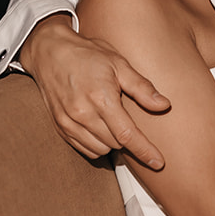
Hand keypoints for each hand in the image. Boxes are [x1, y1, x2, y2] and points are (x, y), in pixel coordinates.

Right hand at [18, 13, 170, 166]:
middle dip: (128, 138)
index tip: (159, 163)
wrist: (50, 52)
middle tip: (129, 118)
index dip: (145, 151)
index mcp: (101, 98)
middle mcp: (83, 114)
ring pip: (100, 150)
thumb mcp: (119, 64)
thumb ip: (142, 87)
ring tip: (113, 121)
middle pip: (115, 144)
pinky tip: (100, 127)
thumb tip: (164, 105)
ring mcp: (69, 123)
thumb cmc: (88, 54)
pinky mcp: (60, 127)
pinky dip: (96, 144)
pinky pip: (84, 149)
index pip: (127, 135)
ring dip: (112, 142)